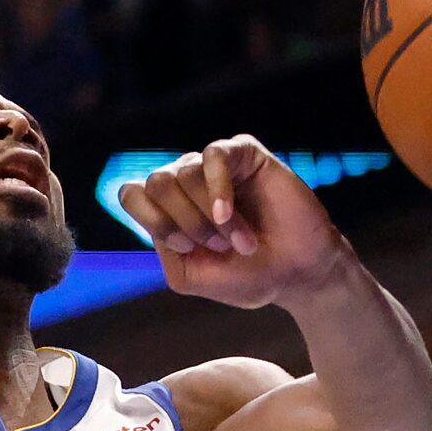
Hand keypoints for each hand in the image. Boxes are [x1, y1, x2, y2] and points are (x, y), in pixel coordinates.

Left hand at [118, 137, 346, 309]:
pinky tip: (228, 215)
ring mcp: (215, 166)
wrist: (300, 272)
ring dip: (211, 217)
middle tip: (217, 245)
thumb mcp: (190, 277)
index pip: (131, 194)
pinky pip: (214, 156)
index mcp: (169, 207)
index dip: (154, 220)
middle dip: (185, 221)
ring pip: (185, 172)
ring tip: (241, 241)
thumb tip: (157, 216)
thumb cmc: (248, 274)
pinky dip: (218, 189)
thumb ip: (163, 250)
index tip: (185, 246)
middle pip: (156, 182)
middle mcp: (187, 181)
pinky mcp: (245, 153)